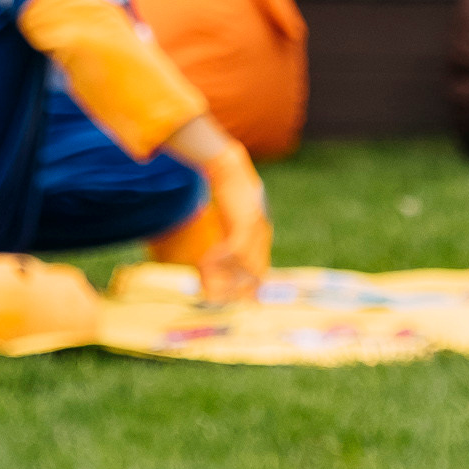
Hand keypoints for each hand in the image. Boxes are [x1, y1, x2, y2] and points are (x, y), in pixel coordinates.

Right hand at [197, 137, 270, 301]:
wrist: (229, 169)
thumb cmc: (228, 193)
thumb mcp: (232, 219)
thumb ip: (232, 236)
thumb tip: (223, 255)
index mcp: (262, 235)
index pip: (260, 270)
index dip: (249, 287)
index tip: (233, 300)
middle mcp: (263, 235)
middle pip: (256, 273)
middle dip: (238, 288)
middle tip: (218, 297)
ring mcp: (257, 230)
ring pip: (246, 266)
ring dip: (225, 274)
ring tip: (205, 275)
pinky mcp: (246, 223)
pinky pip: (234, 252)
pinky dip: (219, 259)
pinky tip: (205, 259)